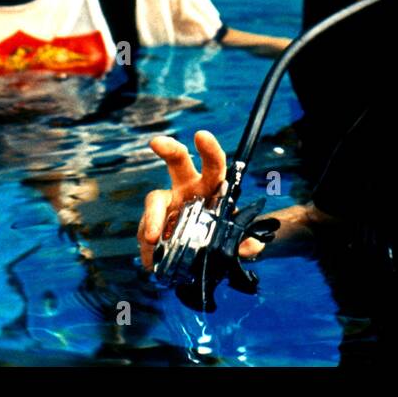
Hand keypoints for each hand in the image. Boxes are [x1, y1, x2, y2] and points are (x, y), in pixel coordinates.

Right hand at [137, 130, 265, 269]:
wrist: (203, 259)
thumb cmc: (223, 240)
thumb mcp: (240, 245)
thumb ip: (247, 245)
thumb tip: (251, 247)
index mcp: (212, 187)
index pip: (214, 164)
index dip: (209, 149)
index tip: (201, 135)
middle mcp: (188, 189)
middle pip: (178, 161)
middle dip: (168, 148)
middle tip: (156, 142)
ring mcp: (168, 205)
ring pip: (155, 201)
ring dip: (151, 218)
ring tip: (151, 240)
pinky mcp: (154, 225)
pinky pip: (146, 230)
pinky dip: (147, 247)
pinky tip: (151, 261)